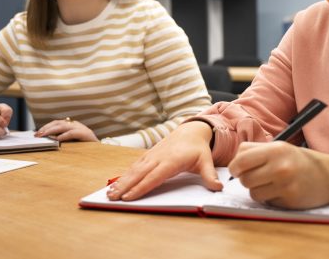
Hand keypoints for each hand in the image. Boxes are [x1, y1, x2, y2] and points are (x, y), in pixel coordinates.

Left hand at [35, 118, 97, 142]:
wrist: (103, 151)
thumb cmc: (86, 148)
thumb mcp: (73, 143)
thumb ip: (63, 140)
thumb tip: (49, 141)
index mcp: (72, 126)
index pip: (57, 123)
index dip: (46, 127)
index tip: (37, 133)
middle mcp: (76, 125)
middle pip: (58, 123)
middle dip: (46, 128)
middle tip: (37, 135)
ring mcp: (81, 128)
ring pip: (63, 126)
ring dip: (52, 130)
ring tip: (44, 135)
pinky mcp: (86, 134)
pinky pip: (73, 133)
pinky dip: (64, 136)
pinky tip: (57, 139)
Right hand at [106, 121, 221, 200]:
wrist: (191, 131)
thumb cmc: (197, 148)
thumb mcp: (206, 160)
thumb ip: (209, 175)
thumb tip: (218, 187)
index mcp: (171, 160)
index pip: (154, 176)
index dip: (141, 187)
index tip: (129, 197)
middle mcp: (158, 157)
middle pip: (139, 174)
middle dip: (125, 186)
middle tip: (112, 198)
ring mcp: (152, 155)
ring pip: (134, 169)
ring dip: (121, 181)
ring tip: (110, 193)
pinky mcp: (148, 155)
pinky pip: (134, 166)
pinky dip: (124, 175)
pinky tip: (116, 183)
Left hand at [228, 142, 328, 208]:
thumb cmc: (300, 160)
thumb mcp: (280, 147)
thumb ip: (256, 151)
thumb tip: (234, 163)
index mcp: (275, 150)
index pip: (241, 160)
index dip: (235, 166)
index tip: (237, 169)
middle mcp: (280, 167)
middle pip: (245, 179)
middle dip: (246, 179)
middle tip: (256, 176)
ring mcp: (285, 186)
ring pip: (253, 193)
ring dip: (258, 190)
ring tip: (270, 184)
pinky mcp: (289, 201)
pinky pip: (267, 202)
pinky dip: (270, 198)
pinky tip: (282, 191)